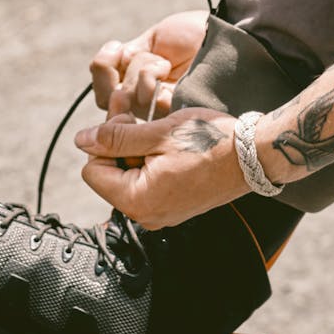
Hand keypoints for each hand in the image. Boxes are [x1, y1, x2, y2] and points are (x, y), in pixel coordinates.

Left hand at [76, 109, 246, 228]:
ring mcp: (162, 212)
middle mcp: (146, 214)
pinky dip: (151, 158)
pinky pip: (148, 180)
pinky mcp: (174, 204)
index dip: (104, 142)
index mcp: (137, 201)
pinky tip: (167, 142)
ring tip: (157, 128)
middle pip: (109, 173)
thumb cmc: (208, 141)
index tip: (130, 123)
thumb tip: (80, 141)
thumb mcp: (156, 132)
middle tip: (142, 119)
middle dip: (119, 143)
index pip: (91, 170)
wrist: (252, 155)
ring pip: (128, 174)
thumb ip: (115, 137)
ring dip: (136, 147)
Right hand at [89, 10, 209, 118]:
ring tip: (160, 60)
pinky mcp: (171, 113)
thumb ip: (127, 57)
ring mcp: (157, 110)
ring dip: (137, 72)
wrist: (219, 32)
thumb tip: (103, 64)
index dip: (102, 70)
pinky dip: (147, 78)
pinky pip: (144, 101)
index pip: (104, 90)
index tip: (116, 47)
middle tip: (125, 56)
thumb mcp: (152, 41)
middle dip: (113, 75)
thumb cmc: (190, 35)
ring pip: (125, 99)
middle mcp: (144, 101)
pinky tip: (163, 65)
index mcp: (136, 83)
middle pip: (108, 100)